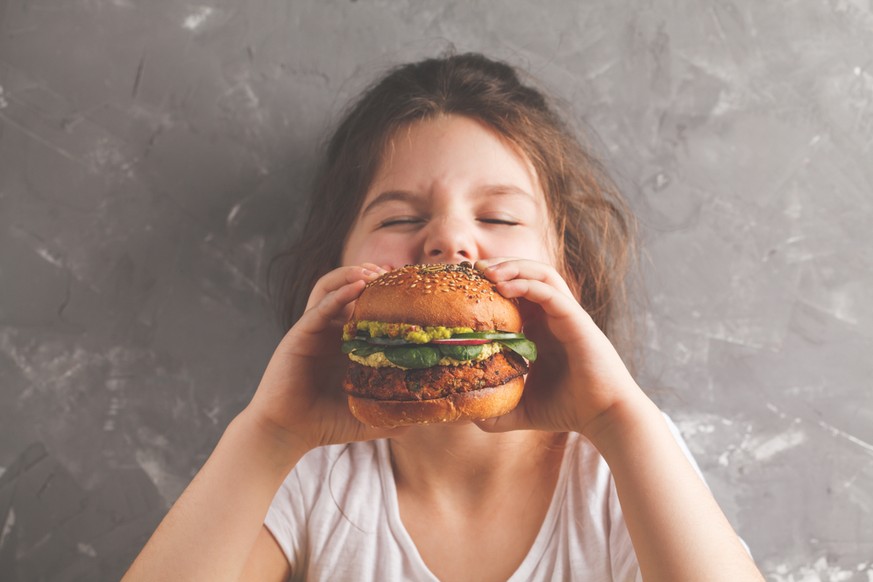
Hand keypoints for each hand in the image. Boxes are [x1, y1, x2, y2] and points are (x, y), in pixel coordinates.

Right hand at [244, 263, 404, 452]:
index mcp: (348, 344)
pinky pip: (320, 307)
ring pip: (332, 288)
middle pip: (350, 289)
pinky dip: (339, 293)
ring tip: (374, 271)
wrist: (288, 432)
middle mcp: (332, 331)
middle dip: (372, 275)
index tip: (411, 285)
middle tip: (394, 272)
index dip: (387, 293)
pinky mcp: (300, 334)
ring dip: (352, 273)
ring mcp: (315, 330)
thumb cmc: (327, 423)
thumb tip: (433, 414)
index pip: (368, 307)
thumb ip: (396, 410)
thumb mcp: (370, 415)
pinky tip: (357, 285)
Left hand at [473, 258, 644, 436]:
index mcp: (540, 329)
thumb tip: (468, 414)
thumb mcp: (521, 410)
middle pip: (527, 274)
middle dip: (500, 266)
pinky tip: (504, 288)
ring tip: (486, 271)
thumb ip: (496, 410)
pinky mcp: (577, 320)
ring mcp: (566, 315)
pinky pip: (551, 292)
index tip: (465, 284)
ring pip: (541, 274)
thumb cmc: (568, 409)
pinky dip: (526, 285)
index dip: (492, 283)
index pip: (516, 292)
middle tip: (472, 268)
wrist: (604, 416)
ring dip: (513, 267)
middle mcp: (553, 316)